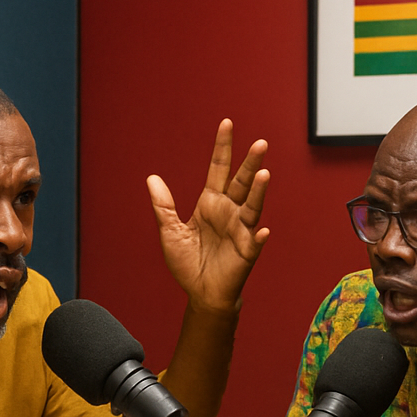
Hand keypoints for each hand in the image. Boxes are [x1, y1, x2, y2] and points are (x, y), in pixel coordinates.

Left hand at [149, 119, 270, 313]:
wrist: (201, 293)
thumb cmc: (188, 263)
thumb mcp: (170, 232)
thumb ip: (164, 206)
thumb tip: (152, 178)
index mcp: (210, 203)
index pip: (218, 169)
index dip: (222, 147)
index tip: (227, 123)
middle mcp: (229, 212)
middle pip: (241, 182)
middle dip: (250, 163)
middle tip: (260, 143)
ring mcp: (240, 230)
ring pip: (252, 206)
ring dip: (259, 191)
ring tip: (264, 173)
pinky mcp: (246, 252)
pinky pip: (254, 243)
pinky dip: (259, 237)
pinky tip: (262, 231)